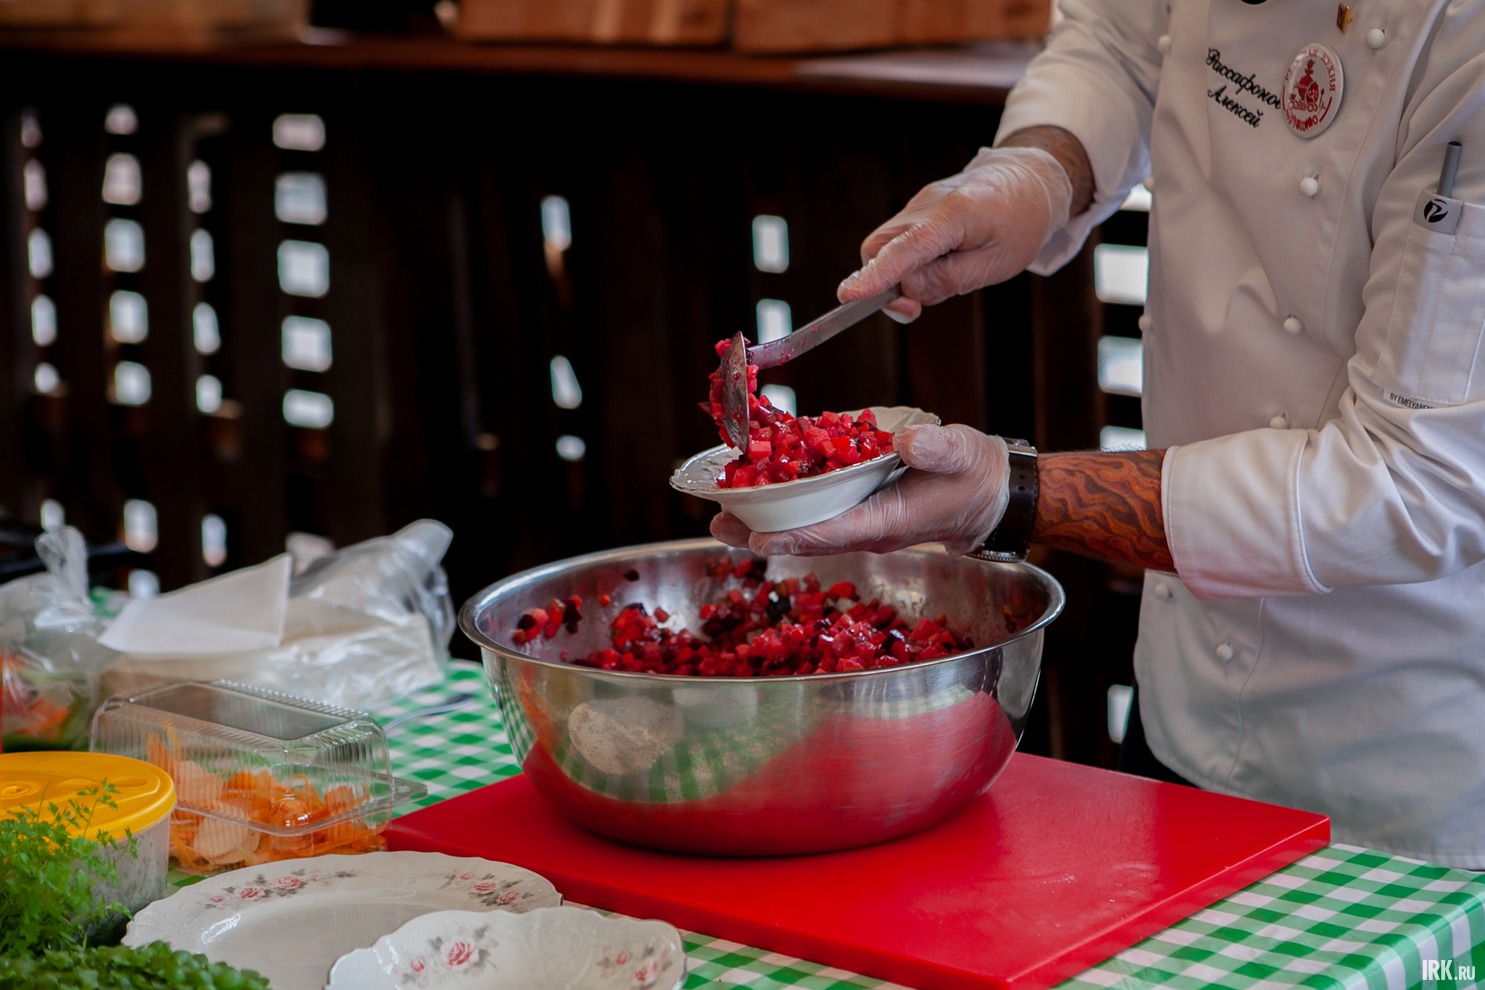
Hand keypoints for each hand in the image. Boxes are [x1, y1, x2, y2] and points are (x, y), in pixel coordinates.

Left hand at [710, 425, 1010, 556]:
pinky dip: (785, 505)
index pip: (834, 532)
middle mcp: (867, 528)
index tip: (758, 538)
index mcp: (888, 521)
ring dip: (764, 522)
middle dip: (761, 531)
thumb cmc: (973, 475)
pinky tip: (757, 493)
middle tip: (717, 525)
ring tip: (721, 517)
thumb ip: (937, 448)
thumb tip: (907, 442)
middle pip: (806, 535)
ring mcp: (861, 522)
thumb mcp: (963, 454)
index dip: (794, 536)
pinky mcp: (859, 510)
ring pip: (805, 527)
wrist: (988, 494)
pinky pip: (817, 513)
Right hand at [838, 146, 1072, 322]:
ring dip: (902, 274)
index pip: (905, 249)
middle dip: (884, 282)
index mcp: (954, 215)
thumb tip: (904, 294)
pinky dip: (910, 262)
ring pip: (885, 248)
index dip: (877, 275)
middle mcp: (927, 205)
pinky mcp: (917, 209)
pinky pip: (899, 243)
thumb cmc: (1020, 224)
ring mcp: (918, 204)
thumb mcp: (995, 265)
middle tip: (916, 308)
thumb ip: (946, 281)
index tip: (849, 297)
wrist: (1030, 179)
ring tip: (945, 276)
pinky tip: (944, 261)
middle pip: (878, 247)